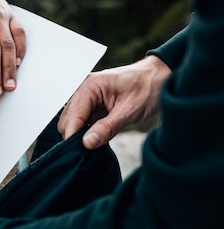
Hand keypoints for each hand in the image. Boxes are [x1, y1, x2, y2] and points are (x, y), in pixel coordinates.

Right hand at [57, 55, 171, 148]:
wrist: (161, 77)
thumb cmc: (149, 86)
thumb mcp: (130, 110)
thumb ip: (107, 127)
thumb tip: (87, 143)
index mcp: (89, 86)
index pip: (72, 116)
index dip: (74, 136)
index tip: (81, 151)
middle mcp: (83, 89)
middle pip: (67, 120)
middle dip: (78, 135)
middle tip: (95, 146)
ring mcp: (87, 98)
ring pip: (74, 123)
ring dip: (84, 134)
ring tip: (101, 138)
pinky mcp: (92, 105)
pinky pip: (84, 122)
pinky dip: (90, 131)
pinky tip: (102, 133)